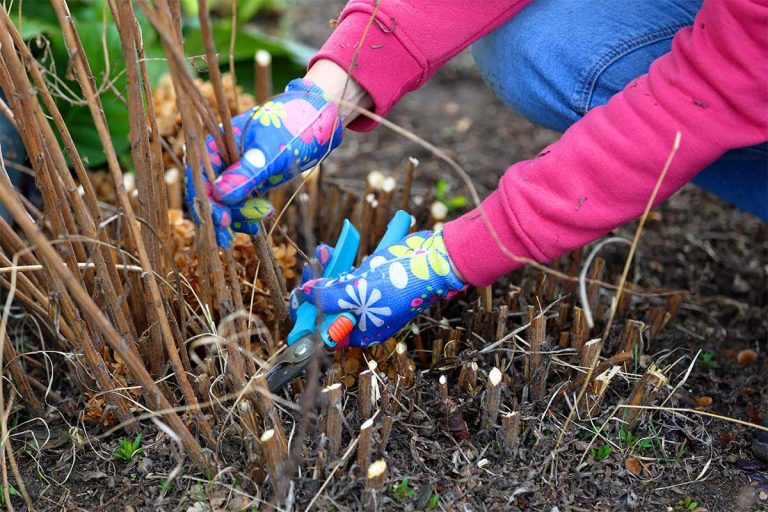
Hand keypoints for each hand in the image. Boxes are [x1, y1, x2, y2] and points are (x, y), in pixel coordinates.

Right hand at [185, 78, 342, 247]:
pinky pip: (241, 201)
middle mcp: (222, 157)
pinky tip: (261, 218)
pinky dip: (248, 213)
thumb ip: (246, 172)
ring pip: (226, 202)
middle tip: (242, 231)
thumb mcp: (271, 150)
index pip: (199, 177)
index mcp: (217, 142)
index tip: (221, 222)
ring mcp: (237, 169)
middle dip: (222, 215)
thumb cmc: (295, 125)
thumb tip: (219, 195)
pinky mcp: (252, 179)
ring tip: (261, 219)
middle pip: (210, 194)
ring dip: (238, 215)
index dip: (206, 202)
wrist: (321, 117)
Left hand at [289, 230, 466, 347]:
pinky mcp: (372, 279)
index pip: (326, 332)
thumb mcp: (362, 292)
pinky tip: (331, 250)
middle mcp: (364, 318)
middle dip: (315, 288)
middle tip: (307, 269)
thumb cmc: (404, 282)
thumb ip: (331, 296)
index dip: (308, 317)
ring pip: (336, 288)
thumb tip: (305, 294)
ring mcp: (368, 298)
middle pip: (328, 308)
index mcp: (363, 331)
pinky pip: (348, 274)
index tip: (297, 299)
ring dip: (324, 271)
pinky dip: (338, 262)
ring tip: (321, 252)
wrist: (435, 260)